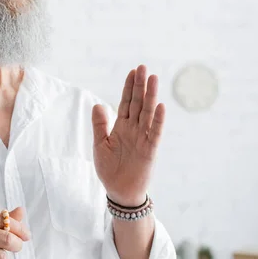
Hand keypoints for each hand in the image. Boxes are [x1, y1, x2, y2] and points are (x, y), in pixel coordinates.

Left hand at [91, 65, 164, 205]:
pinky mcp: (149, 150)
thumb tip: (97, 104)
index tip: (132, 72)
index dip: (128, 88)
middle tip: (143, 67)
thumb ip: (99, 125)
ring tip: (153, 79)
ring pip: (147, 114)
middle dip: (140, 86)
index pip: (126, 103)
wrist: (119, 191)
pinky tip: (160, 106)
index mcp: (121, 127)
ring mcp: (142, 138)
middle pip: (137, 104)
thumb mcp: (100, 145)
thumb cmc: (109, 169)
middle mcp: (133, 129)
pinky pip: (154, 133)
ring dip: (150, 97)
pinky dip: (157, 120)